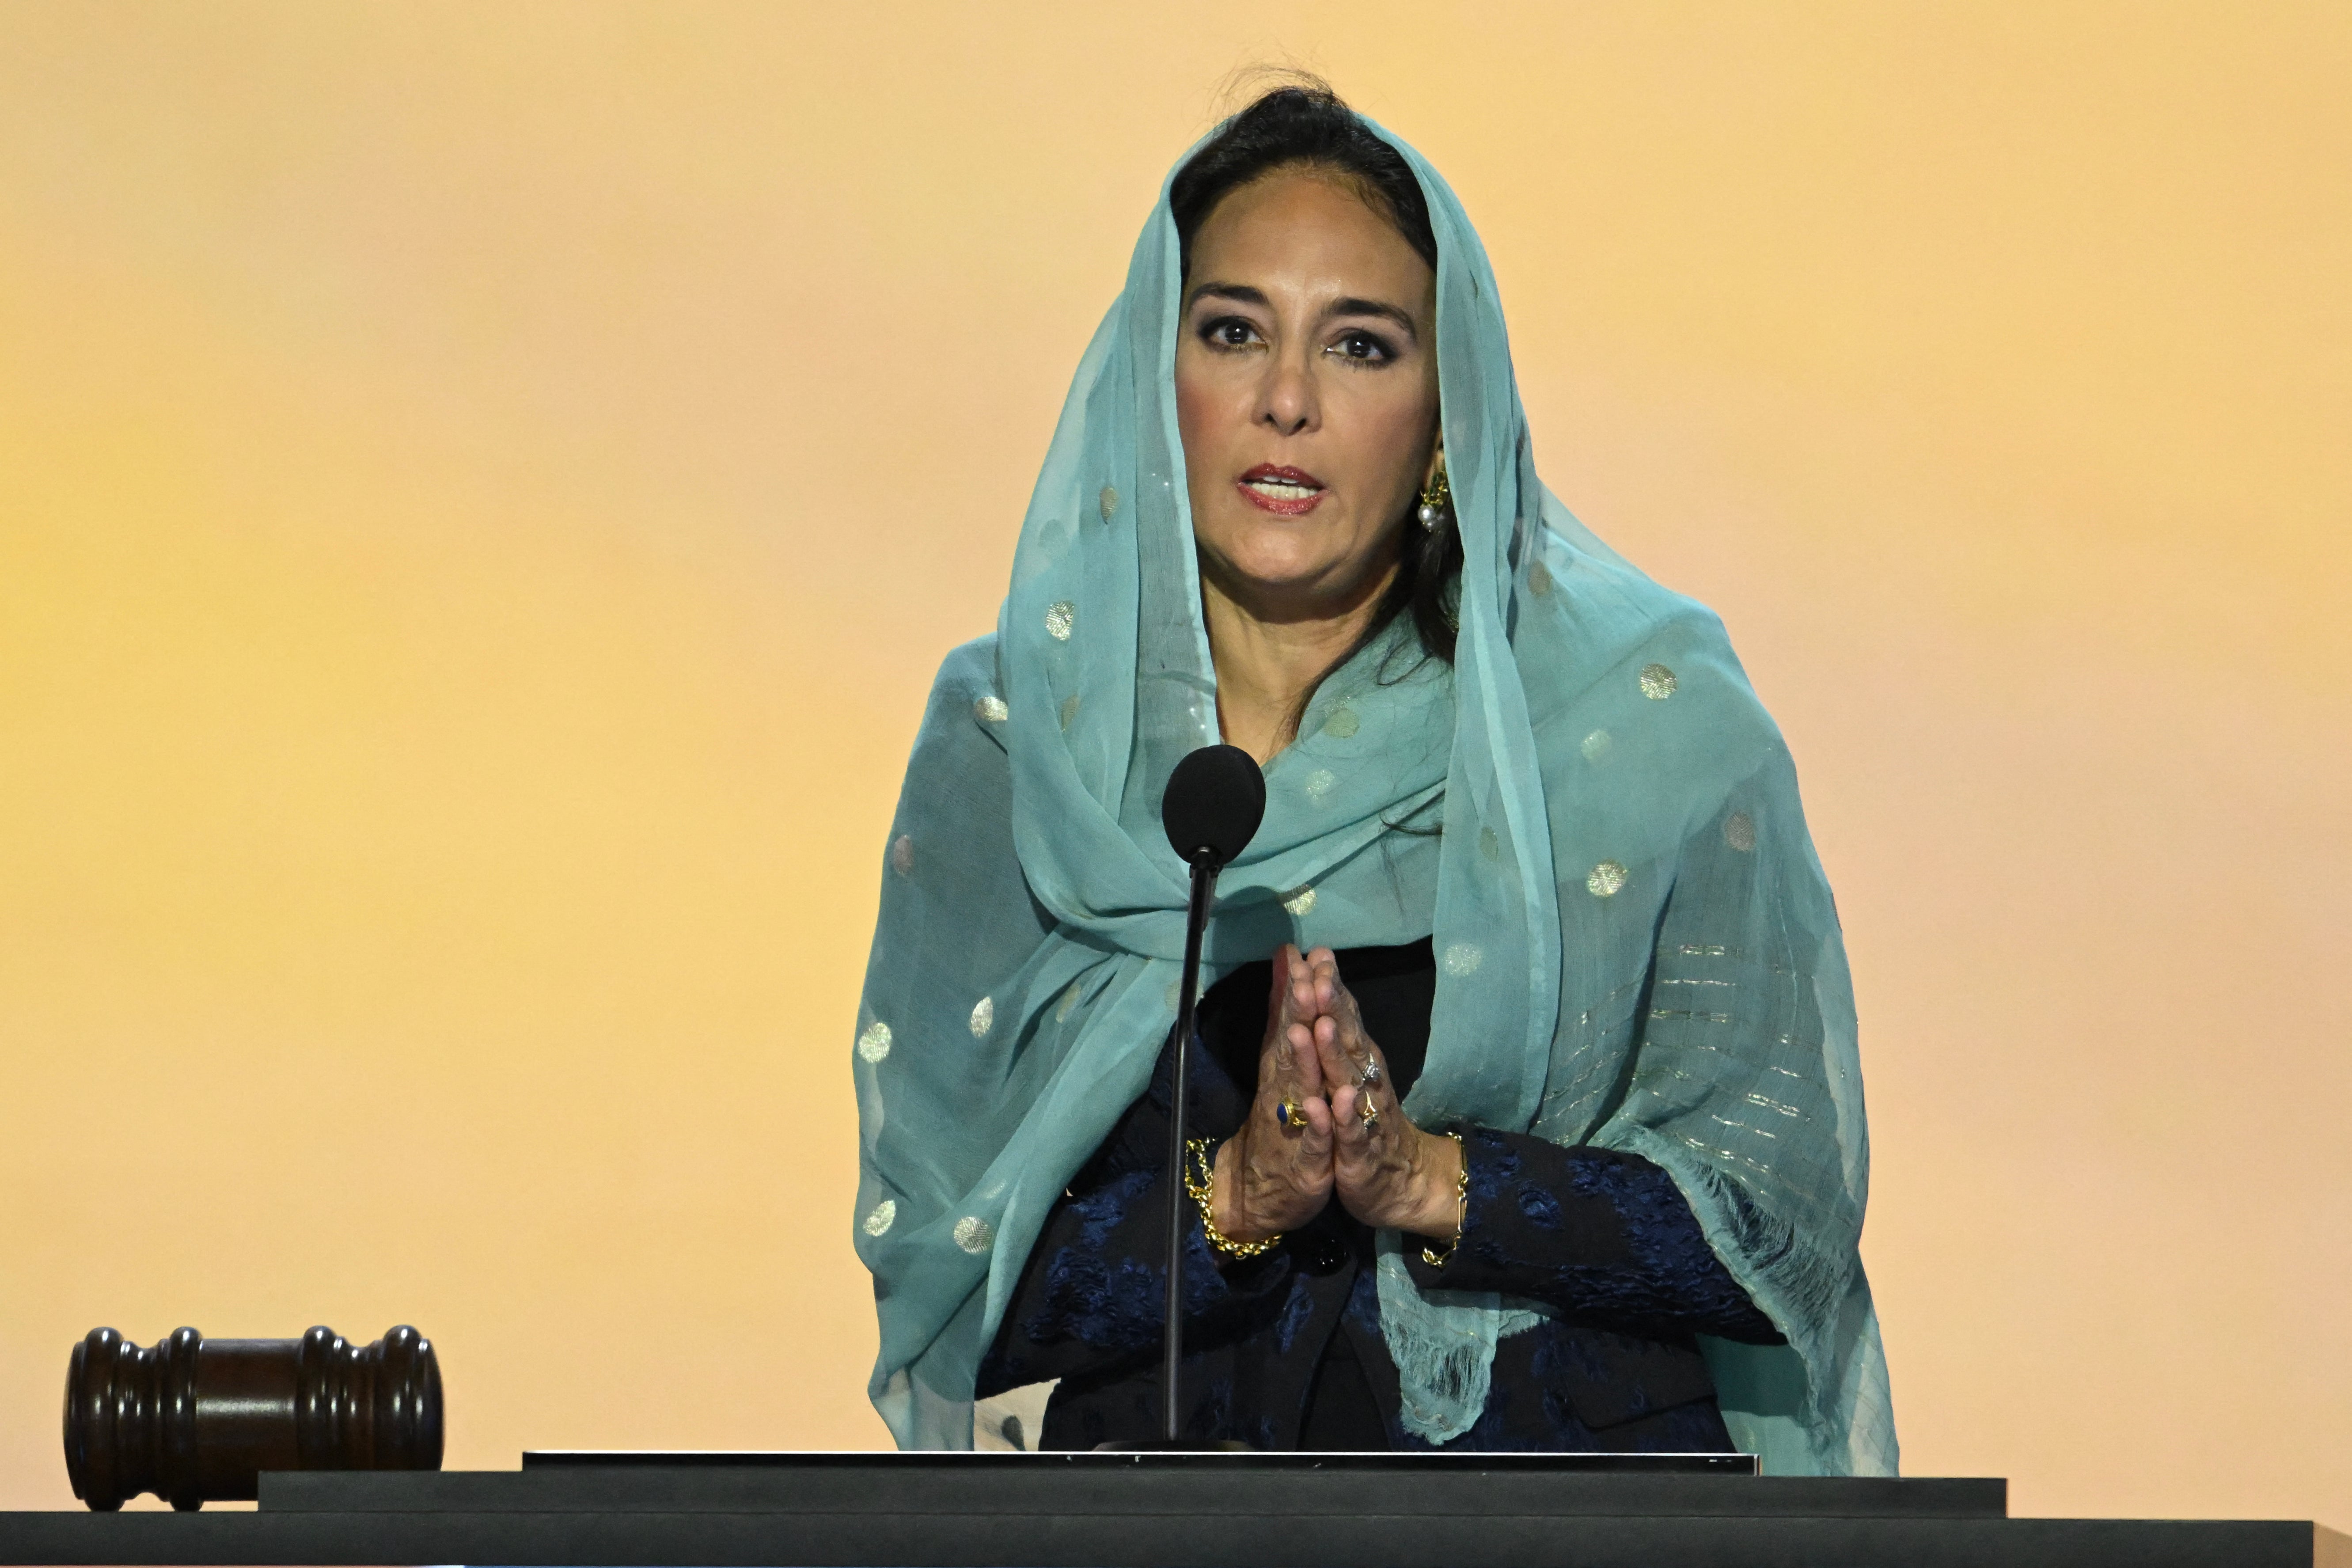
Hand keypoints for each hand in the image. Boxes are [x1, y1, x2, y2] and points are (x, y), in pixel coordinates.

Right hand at [1211, 944, 1335, 1241]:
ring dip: (1302, 1061)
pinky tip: (1322, 1107)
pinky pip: (1313, 1142)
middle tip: (1304, 977)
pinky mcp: (1306, 1163)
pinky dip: (1317, 1125)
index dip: (1297, 989)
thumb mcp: (1282, 1066)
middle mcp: (1284, 1091)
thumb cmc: (1282, 1119)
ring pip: (1299, 1089)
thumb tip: (1284, 962)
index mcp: (1284, 1068)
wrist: (1265, 1193)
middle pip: (1292, 1048)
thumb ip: (1281, 1016)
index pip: (1290, 1023)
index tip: (1302, 953)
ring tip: (1307, 1030)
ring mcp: (1293, 1127)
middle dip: (1298, 1014)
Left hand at [1310, 960, 1464, 1239]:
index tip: (1317, 953)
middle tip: (1319, 975)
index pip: (1344, 1017)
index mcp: (1359, 1061)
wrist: (1400, 1181)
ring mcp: (1365, 1116)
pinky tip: (1337, 1101)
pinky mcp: (1359, 1152)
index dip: (1332, 986)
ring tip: (1320, 1027)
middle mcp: (1365, 1081)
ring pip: (1348, 1081)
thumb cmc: (1366, 1119)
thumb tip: (1324, 977)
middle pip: (1348, 1040)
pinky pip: (1351, 1133)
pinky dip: (1344, 1117)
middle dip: (1333, 1008)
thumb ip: (1336, 1024)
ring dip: (1335, 1055)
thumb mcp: (1348, 1070)